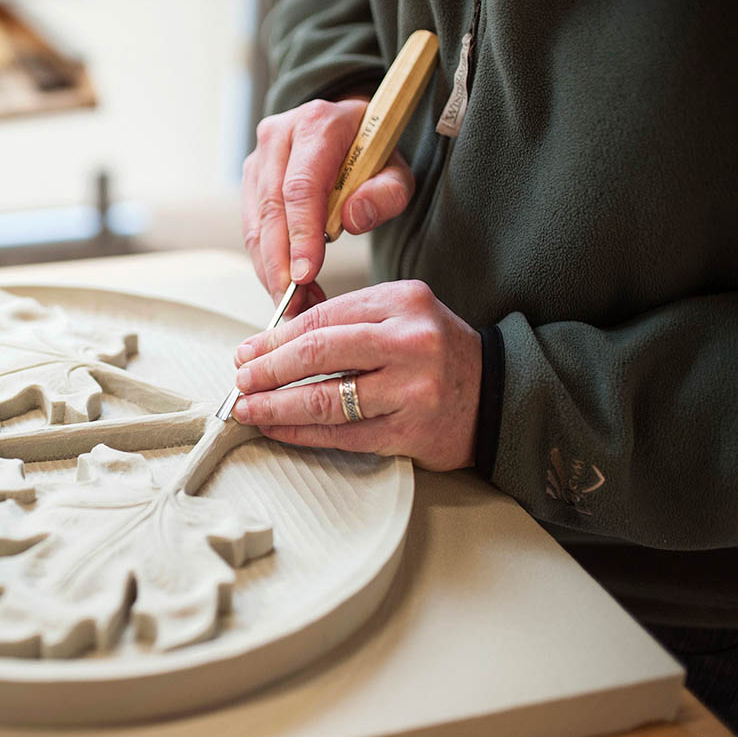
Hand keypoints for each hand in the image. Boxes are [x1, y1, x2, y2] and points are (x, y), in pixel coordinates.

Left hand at [230, 280, 480, 471]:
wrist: (497, 395)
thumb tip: (269, 336)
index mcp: (403, 301)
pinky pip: (342, 435)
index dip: (275, 338)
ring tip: (248, 408)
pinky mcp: (410, 430)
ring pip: (326, 399)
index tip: (246, 352)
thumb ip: (343, 318)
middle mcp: (410, 341)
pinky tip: (277, 429)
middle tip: (240, 380)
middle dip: (268, 369)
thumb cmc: (434, 352)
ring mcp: (413, 388)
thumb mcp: (398, 315)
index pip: (322, 317)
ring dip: (276, 406)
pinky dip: (301, 433)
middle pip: (318, 353)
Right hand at [241, 97, 414, 304]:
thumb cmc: (371, 151)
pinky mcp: (250, 180)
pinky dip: (266, 262)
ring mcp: (259, 158)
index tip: (305, 274)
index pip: (300, 187)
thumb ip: (386, 194)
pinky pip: (252, 229)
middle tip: (294, 303)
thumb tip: (353, 219)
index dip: (300, 235)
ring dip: (270, 269)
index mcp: (317, 125)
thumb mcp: (396, 170)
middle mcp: (279, 136)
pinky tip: (284, 286)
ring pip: (255, 224)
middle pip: (271, 210)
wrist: (347, 127)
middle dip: (279, 264)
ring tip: (293, 303)